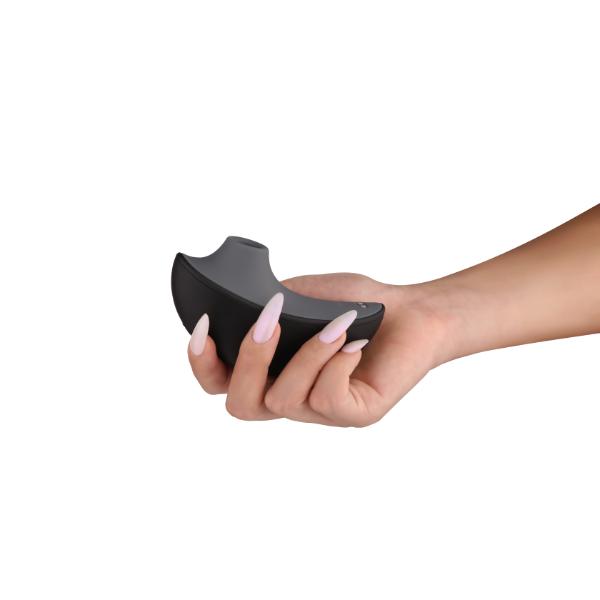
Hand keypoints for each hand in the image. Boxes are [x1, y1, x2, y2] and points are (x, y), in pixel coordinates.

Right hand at [187, 273, 451, 425]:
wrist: (413, 311)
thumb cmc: (358, 304)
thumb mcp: (303, 296)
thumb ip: (268, 305)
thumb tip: (242, 305)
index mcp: (273, 372)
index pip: (220, 383)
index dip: (202, 363)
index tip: (205, 327)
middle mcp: (292, 397)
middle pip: (241, 406)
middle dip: (249, 361)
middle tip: (270, 321)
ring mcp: (322, 411)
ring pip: (286, 399)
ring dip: (306, 354)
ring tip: (334, 322)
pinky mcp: (355, 414)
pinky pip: (328, 400)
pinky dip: (336, 363)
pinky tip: (354, 339)